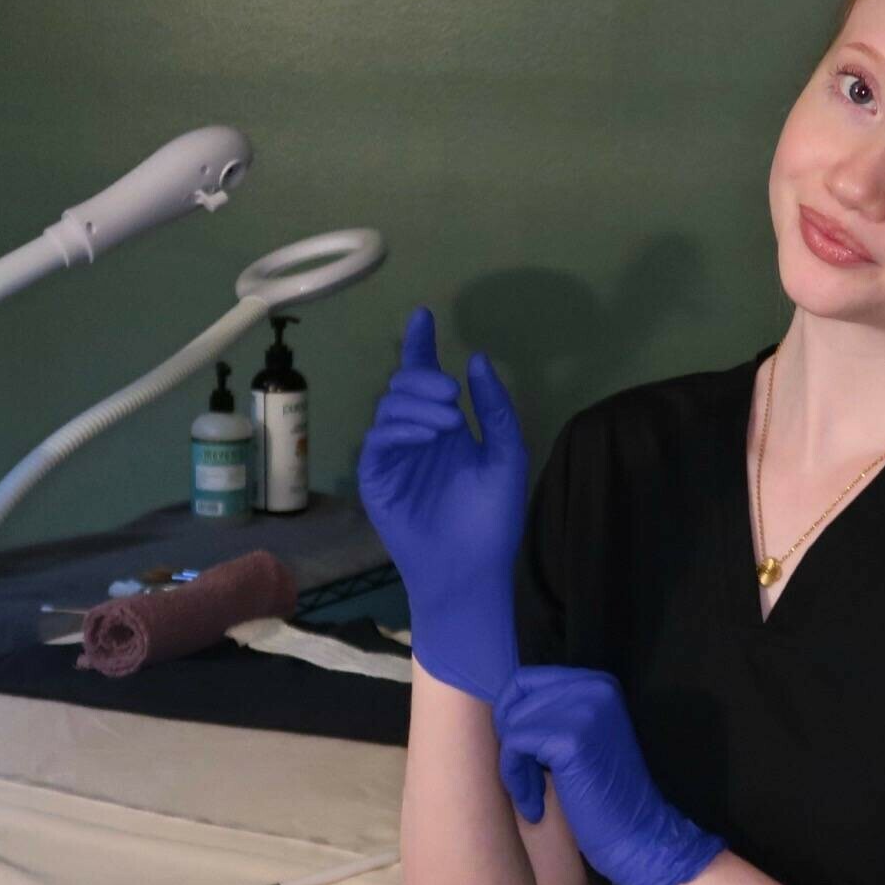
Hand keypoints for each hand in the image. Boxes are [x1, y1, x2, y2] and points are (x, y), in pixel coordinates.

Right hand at [357, 306, 527, 701]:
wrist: (473, 568)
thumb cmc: (492, 518)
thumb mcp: (507, 456)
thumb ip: (496, 409)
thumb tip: (477, 360)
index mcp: (445, 428)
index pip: (426, 379)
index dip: (420, 346)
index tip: (423, 315)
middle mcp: (416, 437)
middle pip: (402, 387)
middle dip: (424, 380)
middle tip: (451, 394)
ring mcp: (394, 458)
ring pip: (389, 409)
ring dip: (418, 405)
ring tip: (449, 420)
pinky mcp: (377, 480)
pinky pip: (378, 442)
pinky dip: (400, 430)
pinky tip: (429, 434)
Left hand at [494, 665, 726, 884]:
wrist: (636, 833)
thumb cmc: (603, 793)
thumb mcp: (581, 736)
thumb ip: (552, 712)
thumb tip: (503, 706)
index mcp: (598, 682)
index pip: (527, 679)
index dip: (511, 716)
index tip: (520, 754)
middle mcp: (594, 686)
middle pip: (516, 698)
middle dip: (511, 743)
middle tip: (525, 779)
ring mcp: (584, 709)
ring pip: (513, 724)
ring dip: (513, 766)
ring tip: (532, 795)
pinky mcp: (571, 738)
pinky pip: (515, 746)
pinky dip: (516, 779)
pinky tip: (534, 805)